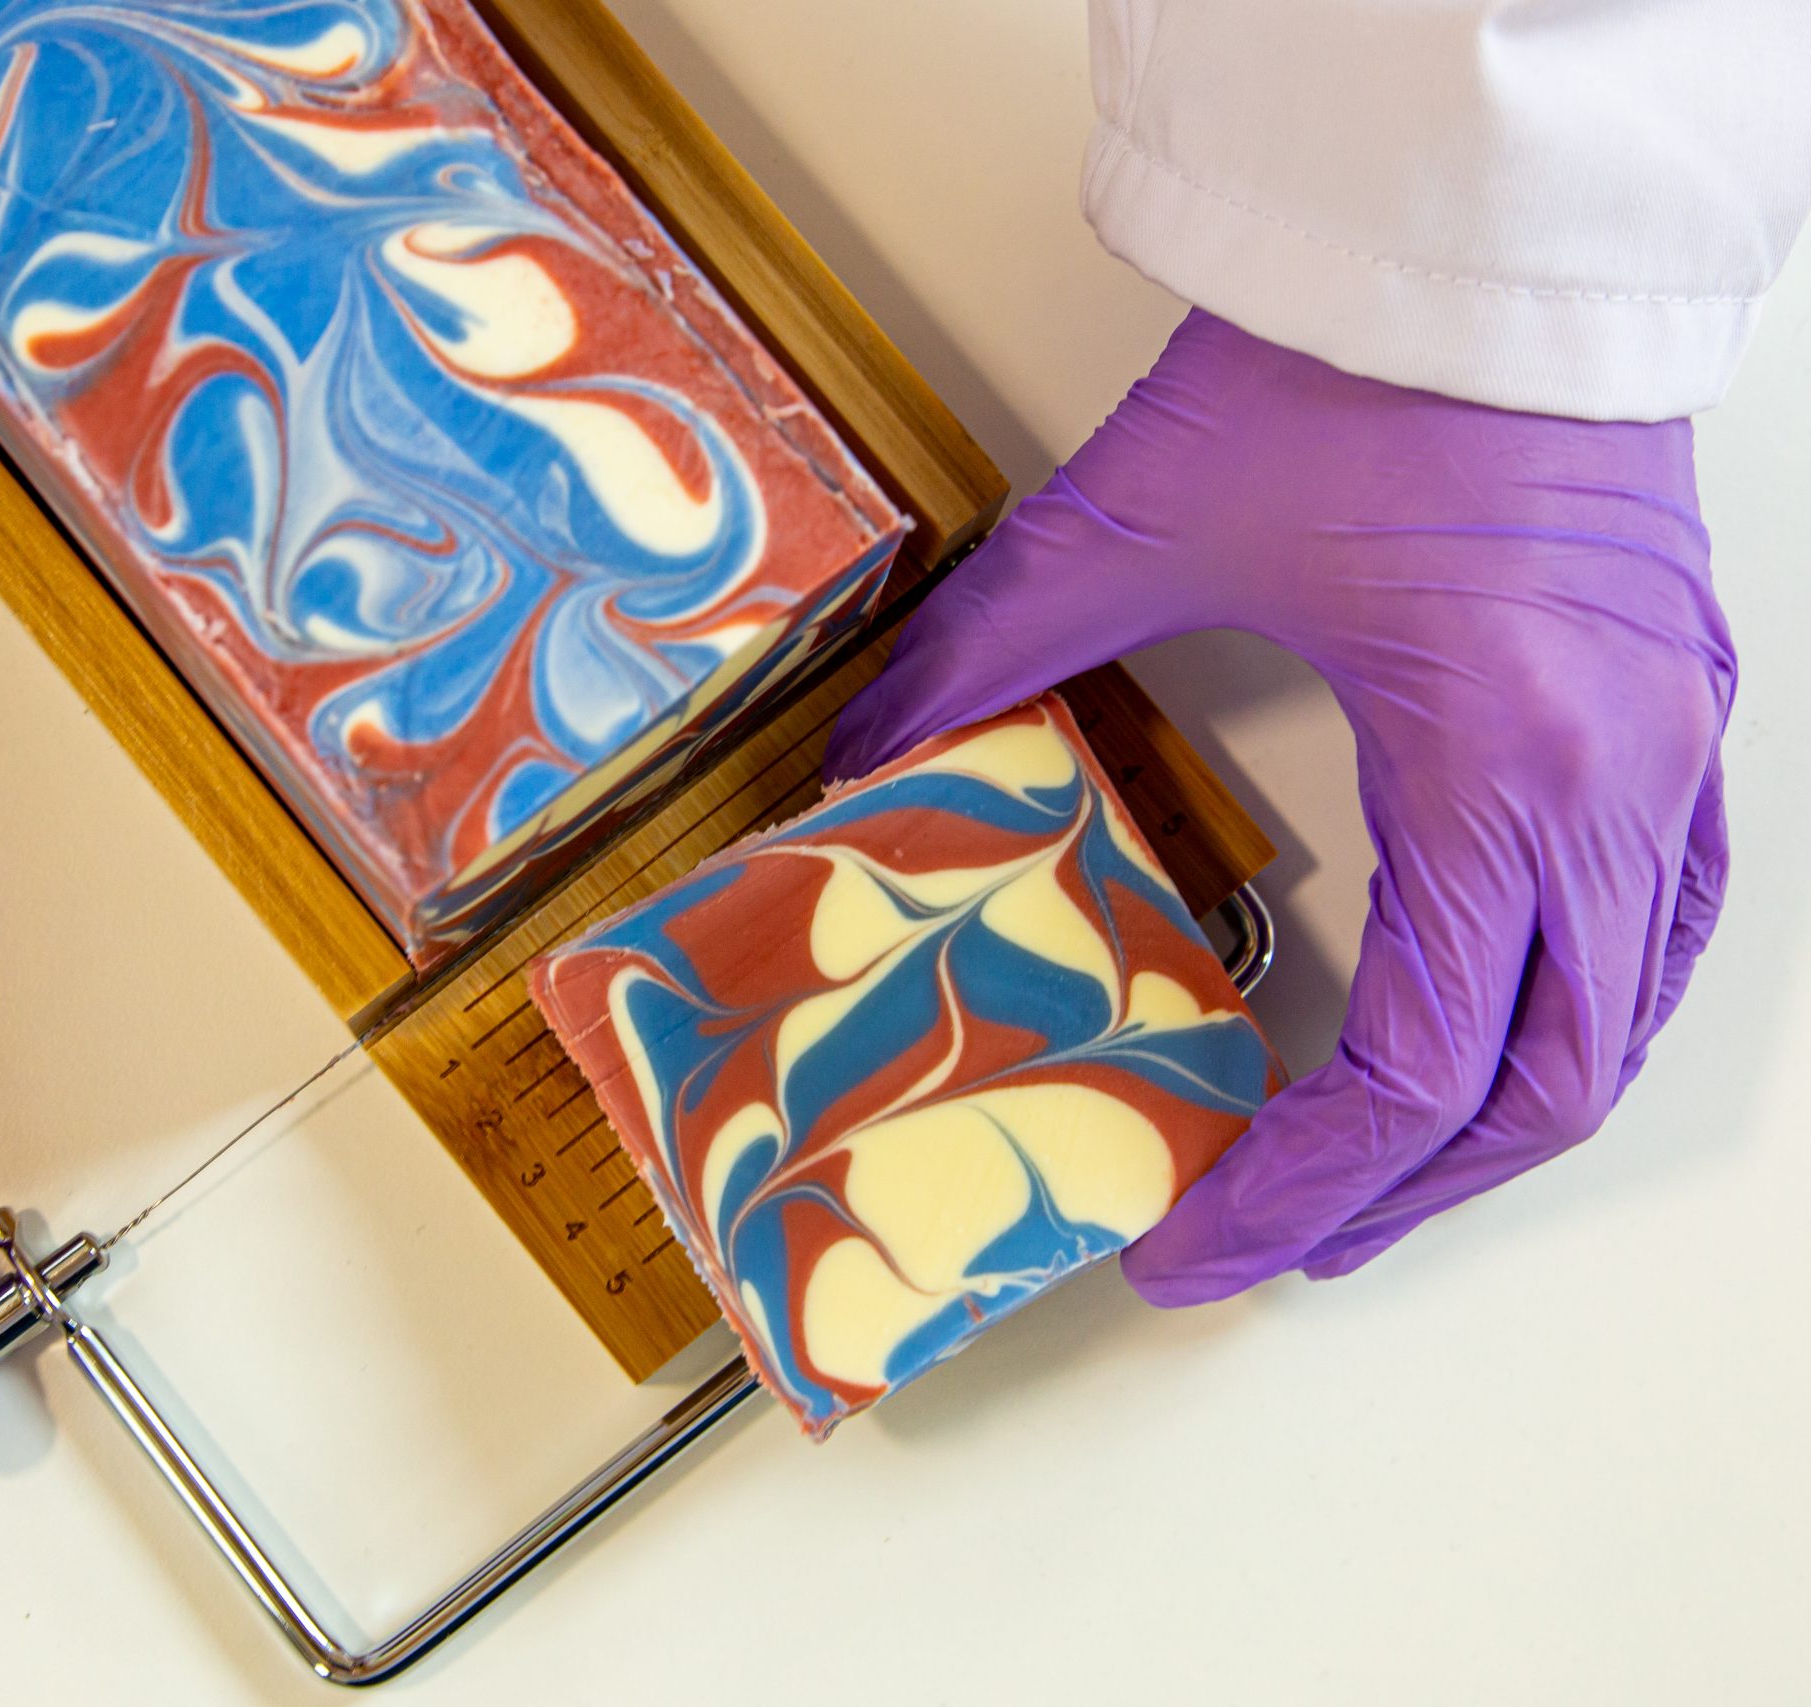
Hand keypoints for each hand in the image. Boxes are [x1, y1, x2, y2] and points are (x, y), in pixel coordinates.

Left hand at [828, 311, 1734, 1301]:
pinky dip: (1586, 1018)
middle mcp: (1616, 784)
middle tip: (1265, 1246)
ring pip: (1625, 1025)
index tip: (1197, 1246)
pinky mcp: (1683, 713)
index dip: (1302, 1188)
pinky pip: (1675, 925)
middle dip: (1396, 1196)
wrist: (1489, 244)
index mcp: (1498, 763)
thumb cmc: (1353, 364)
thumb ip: (989, 658)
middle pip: (1538, 1087)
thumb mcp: (1134, 519)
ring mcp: (1673, 754)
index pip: (1418, 1067)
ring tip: (1374, 1187)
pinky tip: (1509, 1045)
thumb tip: (872, 766)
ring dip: (1495, 1130)